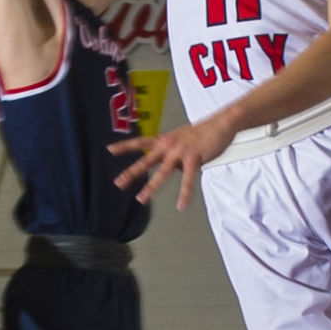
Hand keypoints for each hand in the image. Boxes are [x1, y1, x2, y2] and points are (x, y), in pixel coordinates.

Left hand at [108, 111, 237, 210]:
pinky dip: (184, 194)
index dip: (125, 146)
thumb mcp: (181, 140)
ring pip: (162, 172)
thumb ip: (172, 153)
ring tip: (141, 199)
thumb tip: (169, 168)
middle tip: (118, 183)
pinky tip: (181, 206)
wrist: (220, 123)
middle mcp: (169, 145)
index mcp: (164, 140)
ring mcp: (180, 151)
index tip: (110, 150)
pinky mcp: (194, 158)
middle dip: (132, 173)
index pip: (141, 142)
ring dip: (151, 187)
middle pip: (146, 160)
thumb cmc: (201, 133)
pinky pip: (188, 180)